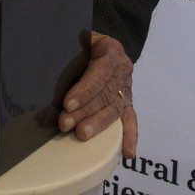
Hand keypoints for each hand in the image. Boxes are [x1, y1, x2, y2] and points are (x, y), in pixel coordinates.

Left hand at [58, 32, 137, 157]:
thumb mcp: (77, 42)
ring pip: (113, 109)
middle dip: (83, 110)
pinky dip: (129, 136)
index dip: (84, 89)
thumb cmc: (80, 45)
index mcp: (111, 50)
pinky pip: (130, 119)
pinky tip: (127, 152)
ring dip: (96, 124)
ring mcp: (126, 87)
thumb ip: (75, 49)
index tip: (66, 103)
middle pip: (104, 94)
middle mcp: (122, 69)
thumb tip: (80, 42)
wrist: (97, 42)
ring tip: (81, 134)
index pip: (99, 72)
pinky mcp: (127, 103)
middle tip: (64, 123)